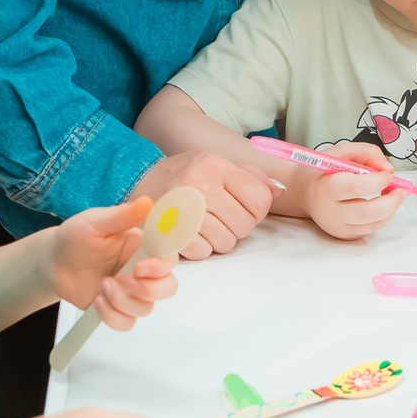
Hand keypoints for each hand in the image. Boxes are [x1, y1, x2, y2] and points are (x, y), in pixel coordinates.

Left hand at [42, 197, 176, 328]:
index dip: (162, 266)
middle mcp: (142, 270)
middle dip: (149, 290)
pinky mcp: (118, 308)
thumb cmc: (75, 238)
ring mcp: (131, 292)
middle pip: (168, 287)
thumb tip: (147, 202)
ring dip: (122, 301)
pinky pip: (127, 322)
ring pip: (146, 308)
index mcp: (143, 246)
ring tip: (102, 285)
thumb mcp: (95, 222)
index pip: (169, 256)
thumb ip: (122, 216)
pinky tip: (97, 301)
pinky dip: (112, 315)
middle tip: (125, 281)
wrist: (54, 263)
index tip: (140, 268)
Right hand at [132, 151, 274, 258]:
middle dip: (237, 226)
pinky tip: (191, 234)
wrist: (137, 180)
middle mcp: (199, 184)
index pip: (260, 199)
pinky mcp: (168, 232)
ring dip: (219, 240)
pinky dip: (200, 249)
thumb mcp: (216, 164)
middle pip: (245, 225)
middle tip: (220, 217)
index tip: (242, 207)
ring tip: (205, 225)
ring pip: (226, 243)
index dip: (257, 210)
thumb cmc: (184, 175)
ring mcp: (182, 209)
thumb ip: (250, 176)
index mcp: (214, 165)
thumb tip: (279, 191)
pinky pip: (203, 253)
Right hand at [300, 138, 408, 239]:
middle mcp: (329, 211)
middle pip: (366, 212)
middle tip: (400, 190)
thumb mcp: (342, 151)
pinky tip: (382, 204)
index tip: (387, 174)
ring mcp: (337, 226)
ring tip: (392, 195)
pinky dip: (383, 217)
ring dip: (390, 209)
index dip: (377, 180)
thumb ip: (367, 152)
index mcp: (325, 187)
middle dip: (391, 201)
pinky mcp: (344, 235)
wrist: (305, 192)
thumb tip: (389, 169)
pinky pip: (370, 229)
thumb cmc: (325, 170)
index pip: (355, 187)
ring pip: (372, 224)